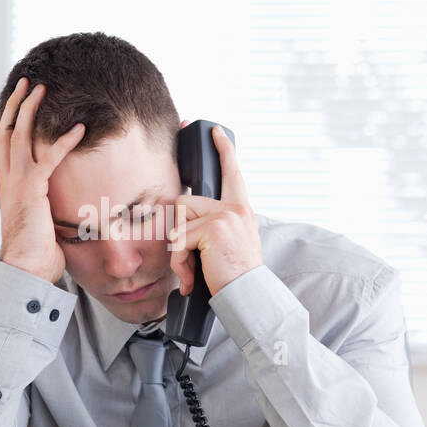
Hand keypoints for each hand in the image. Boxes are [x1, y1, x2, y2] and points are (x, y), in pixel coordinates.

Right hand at [0, 77, 84, 283]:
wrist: (25, 271)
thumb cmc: (36, 255)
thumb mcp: (39, 224)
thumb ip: (46, 208)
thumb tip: (63, 207)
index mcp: (6, 188)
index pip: (1, 147)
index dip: (7, 121)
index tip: (14, 103)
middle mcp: (6, 182)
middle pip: (6, 132)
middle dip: (16, 105)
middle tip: (27, 83)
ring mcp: (16, 184)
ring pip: (19, 136)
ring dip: (31, 110)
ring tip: (42, 89)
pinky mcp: (32, 191)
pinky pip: (49, 159)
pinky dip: (65, 142)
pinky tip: (80, 129)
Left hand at [167, 124, 261, 296]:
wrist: (249, 296)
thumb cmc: (236, 277)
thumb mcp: (233, 244)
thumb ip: (217, 225)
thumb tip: (185, 217)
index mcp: (242, 210)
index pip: (232, 172)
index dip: (224, 149)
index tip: (215, 130)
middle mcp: (236, 208)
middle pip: (185, 201)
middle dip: (178, 232)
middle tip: (187, 259)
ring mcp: (226, 215)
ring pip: (179, 219)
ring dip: (178, 250)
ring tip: (192, 269)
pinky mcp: (213, 228)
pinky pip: (179, 239)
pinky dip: (179, 261)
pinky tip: (192, 277)